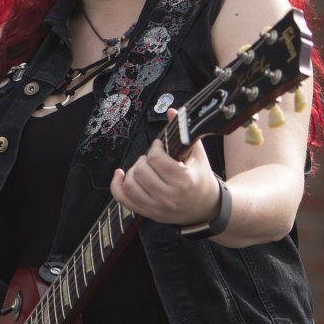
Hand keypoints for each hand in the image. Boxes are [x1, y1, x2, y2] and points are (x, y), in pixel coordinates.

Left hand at [109, 110, 221, 225]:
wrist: (205, 207)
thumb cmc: (200, 178)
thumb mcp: (198, 155)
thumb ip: (184, 133)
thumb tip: (172, 111)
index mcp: (184, 181)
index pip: (156, 159)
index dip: (155, 148)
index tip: (159, 147)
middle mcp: (169, 197)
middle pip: (141, 171)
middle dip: (144, 160)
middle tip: (152, 158)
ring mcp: (157, 208)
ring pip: (130, 185)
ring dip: (133, 171)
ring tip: (143, 167)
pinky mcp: (148, 213)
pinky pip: (123, 199)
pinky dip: (117, 185)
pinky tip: (120, 175)